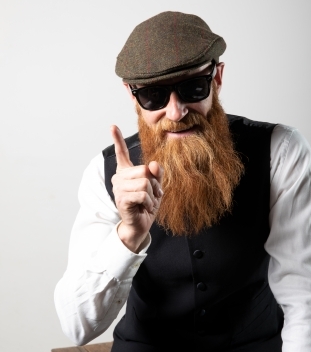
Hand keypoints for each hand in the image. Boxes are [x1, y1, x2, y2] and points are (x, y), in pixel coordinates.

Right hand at [110, 125, 162, 252]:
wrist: (140, 225)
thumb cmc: (146, 205)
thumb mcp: (155, 187)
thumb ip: (156, 174)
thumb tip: (154, 164)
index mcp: (126, 172)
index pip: (122, 153)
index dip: (117, 139)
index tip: (113, 126)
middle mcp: (119, 178)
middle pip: (144, 170)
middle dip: (154, 184)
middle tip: (153, 195)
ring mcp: (119, 188)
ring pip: (145, 182)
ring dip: (153, 195)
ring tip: (148, 203)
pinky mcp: (122, 199)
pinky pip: (143, 194)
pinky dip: (149, 203)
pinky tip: (145, 208)